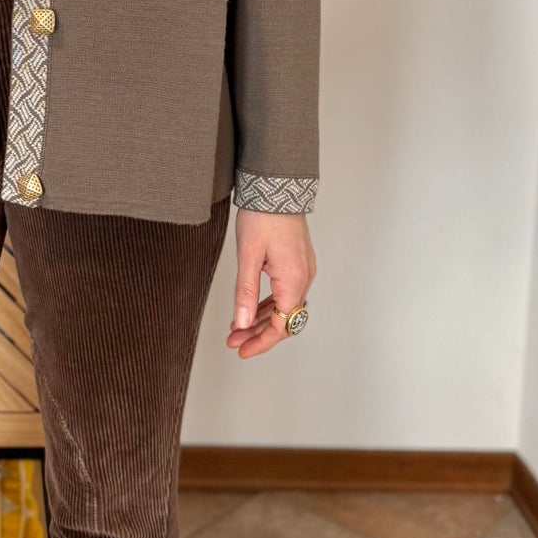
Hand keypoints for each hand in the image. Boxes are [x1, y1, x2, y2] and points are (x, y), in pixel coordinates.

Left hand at [226, 210, 315, 358]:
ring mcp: (303, 269)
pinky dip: (269, 304)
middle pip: (284, 318)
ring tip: (238, 327)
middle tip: (234, 340)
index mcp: (293, 279)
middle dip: (258, 332)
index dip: (260, 341)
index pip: (280, 325)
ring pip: (285, 306)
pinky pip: (286, 292)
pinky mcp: (297, 262)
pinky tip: (252, 308)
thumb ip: (245, 293)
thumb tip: (242, 323)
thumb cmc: (263, 216)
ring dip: (262, 319)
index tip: (241, 349)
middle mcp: (303, 277)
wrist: (277, 187)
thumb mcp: (248, 256)